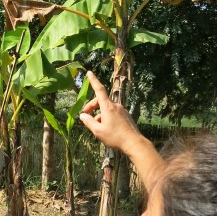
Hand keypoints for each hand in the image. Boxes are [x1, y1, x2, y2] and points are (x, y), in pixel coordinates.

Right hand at [80, 71, 165, 186]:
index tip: (89, 72)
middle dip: (92, 107)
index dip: (93, 81)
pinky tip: (107, 129)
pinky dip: (107, 117)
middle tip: (85, 116)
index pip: (99, 90)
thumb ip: (89, 122)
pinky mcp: (126, 116)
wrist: (134, 143)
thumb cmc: (115, 137)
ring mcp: (122, 110)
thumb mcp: (98, 131)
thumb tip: (82, 116)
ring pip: (107, 109)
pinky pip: (113, 113)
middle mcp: (116, 106)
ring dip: (100, 115)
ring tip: (97, 128)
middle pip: (101, 101)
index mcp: (108, 107)